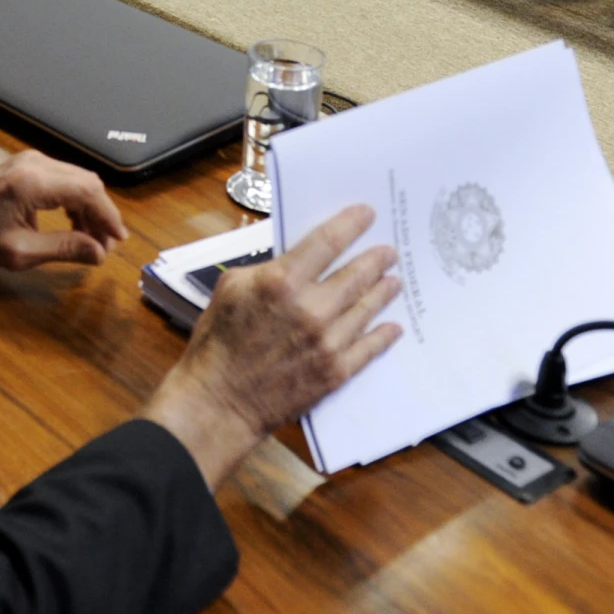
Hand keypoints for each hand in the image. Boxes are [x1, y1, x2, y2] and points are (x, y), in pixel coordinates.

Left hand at [0, 150, 127, 268]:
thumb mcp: (20, 252)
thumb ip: (63, 248)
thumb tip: (98, 252)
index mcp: (33, 183)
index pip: (88, 191)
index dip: (108, 216)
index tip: (117, 240)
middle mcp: (35, 164)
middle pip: (87, 181)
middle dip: (101, 213)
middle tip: (105, 245)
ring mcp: (30, 161)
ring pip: (77, 178)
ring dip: (89, 207)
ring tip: (90, 239)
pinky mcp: (26, 165)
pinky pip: (63, 177)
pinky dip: (74, 199)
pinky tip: (72, 223)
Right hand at [140, 204, 401, 488]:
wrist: (220, 400)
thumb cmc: (219, 342)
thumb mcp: (231, 287)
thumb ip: (266, 268)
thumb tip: (294, 259)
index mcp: (282, 281)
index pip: (327, 242)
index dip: (351, 224)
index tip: (367, 214)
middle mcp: (312, 309)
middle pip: (356, 274)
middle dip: (376, 259)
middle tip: (389, 251)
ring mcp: (328, 342)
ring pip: (367, 308)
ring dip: (383, 291)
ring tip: (394, 281)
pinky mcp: (335, 372)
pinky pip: (369, 349)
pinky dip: (383, 335)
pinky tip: (393, 327)